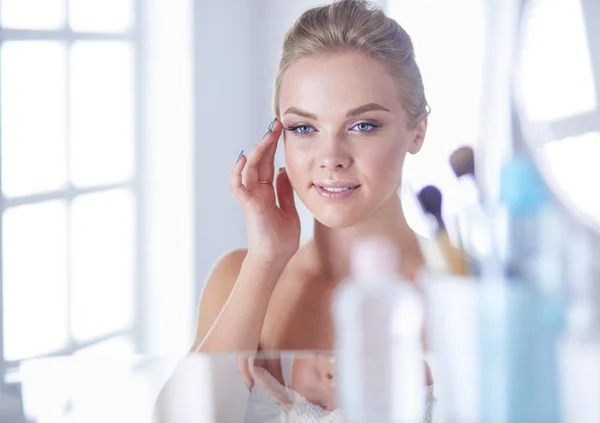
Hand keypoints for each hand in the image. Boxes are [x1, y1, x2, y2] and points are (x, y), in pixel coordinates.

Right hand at [230, 119, 300, 267]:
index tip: (281, 131)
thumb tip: (285, 172)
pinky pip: (239, 186)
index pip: (269, 164)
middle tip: (276, 124)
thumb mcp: (289, 210)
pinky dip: (238, 172)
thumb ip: (285, 192)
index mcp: (267, 192)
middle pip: (259, 162)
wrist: (275, 261)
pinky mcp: (249, 206)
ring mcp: (252, 198)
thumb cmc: (281, 240)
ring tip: (266, 136)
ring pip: (249, 169)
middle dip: (266, 142)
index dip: (273, 148)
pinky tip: (245, 159)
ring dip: (257, 152)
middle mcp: (257, 192)